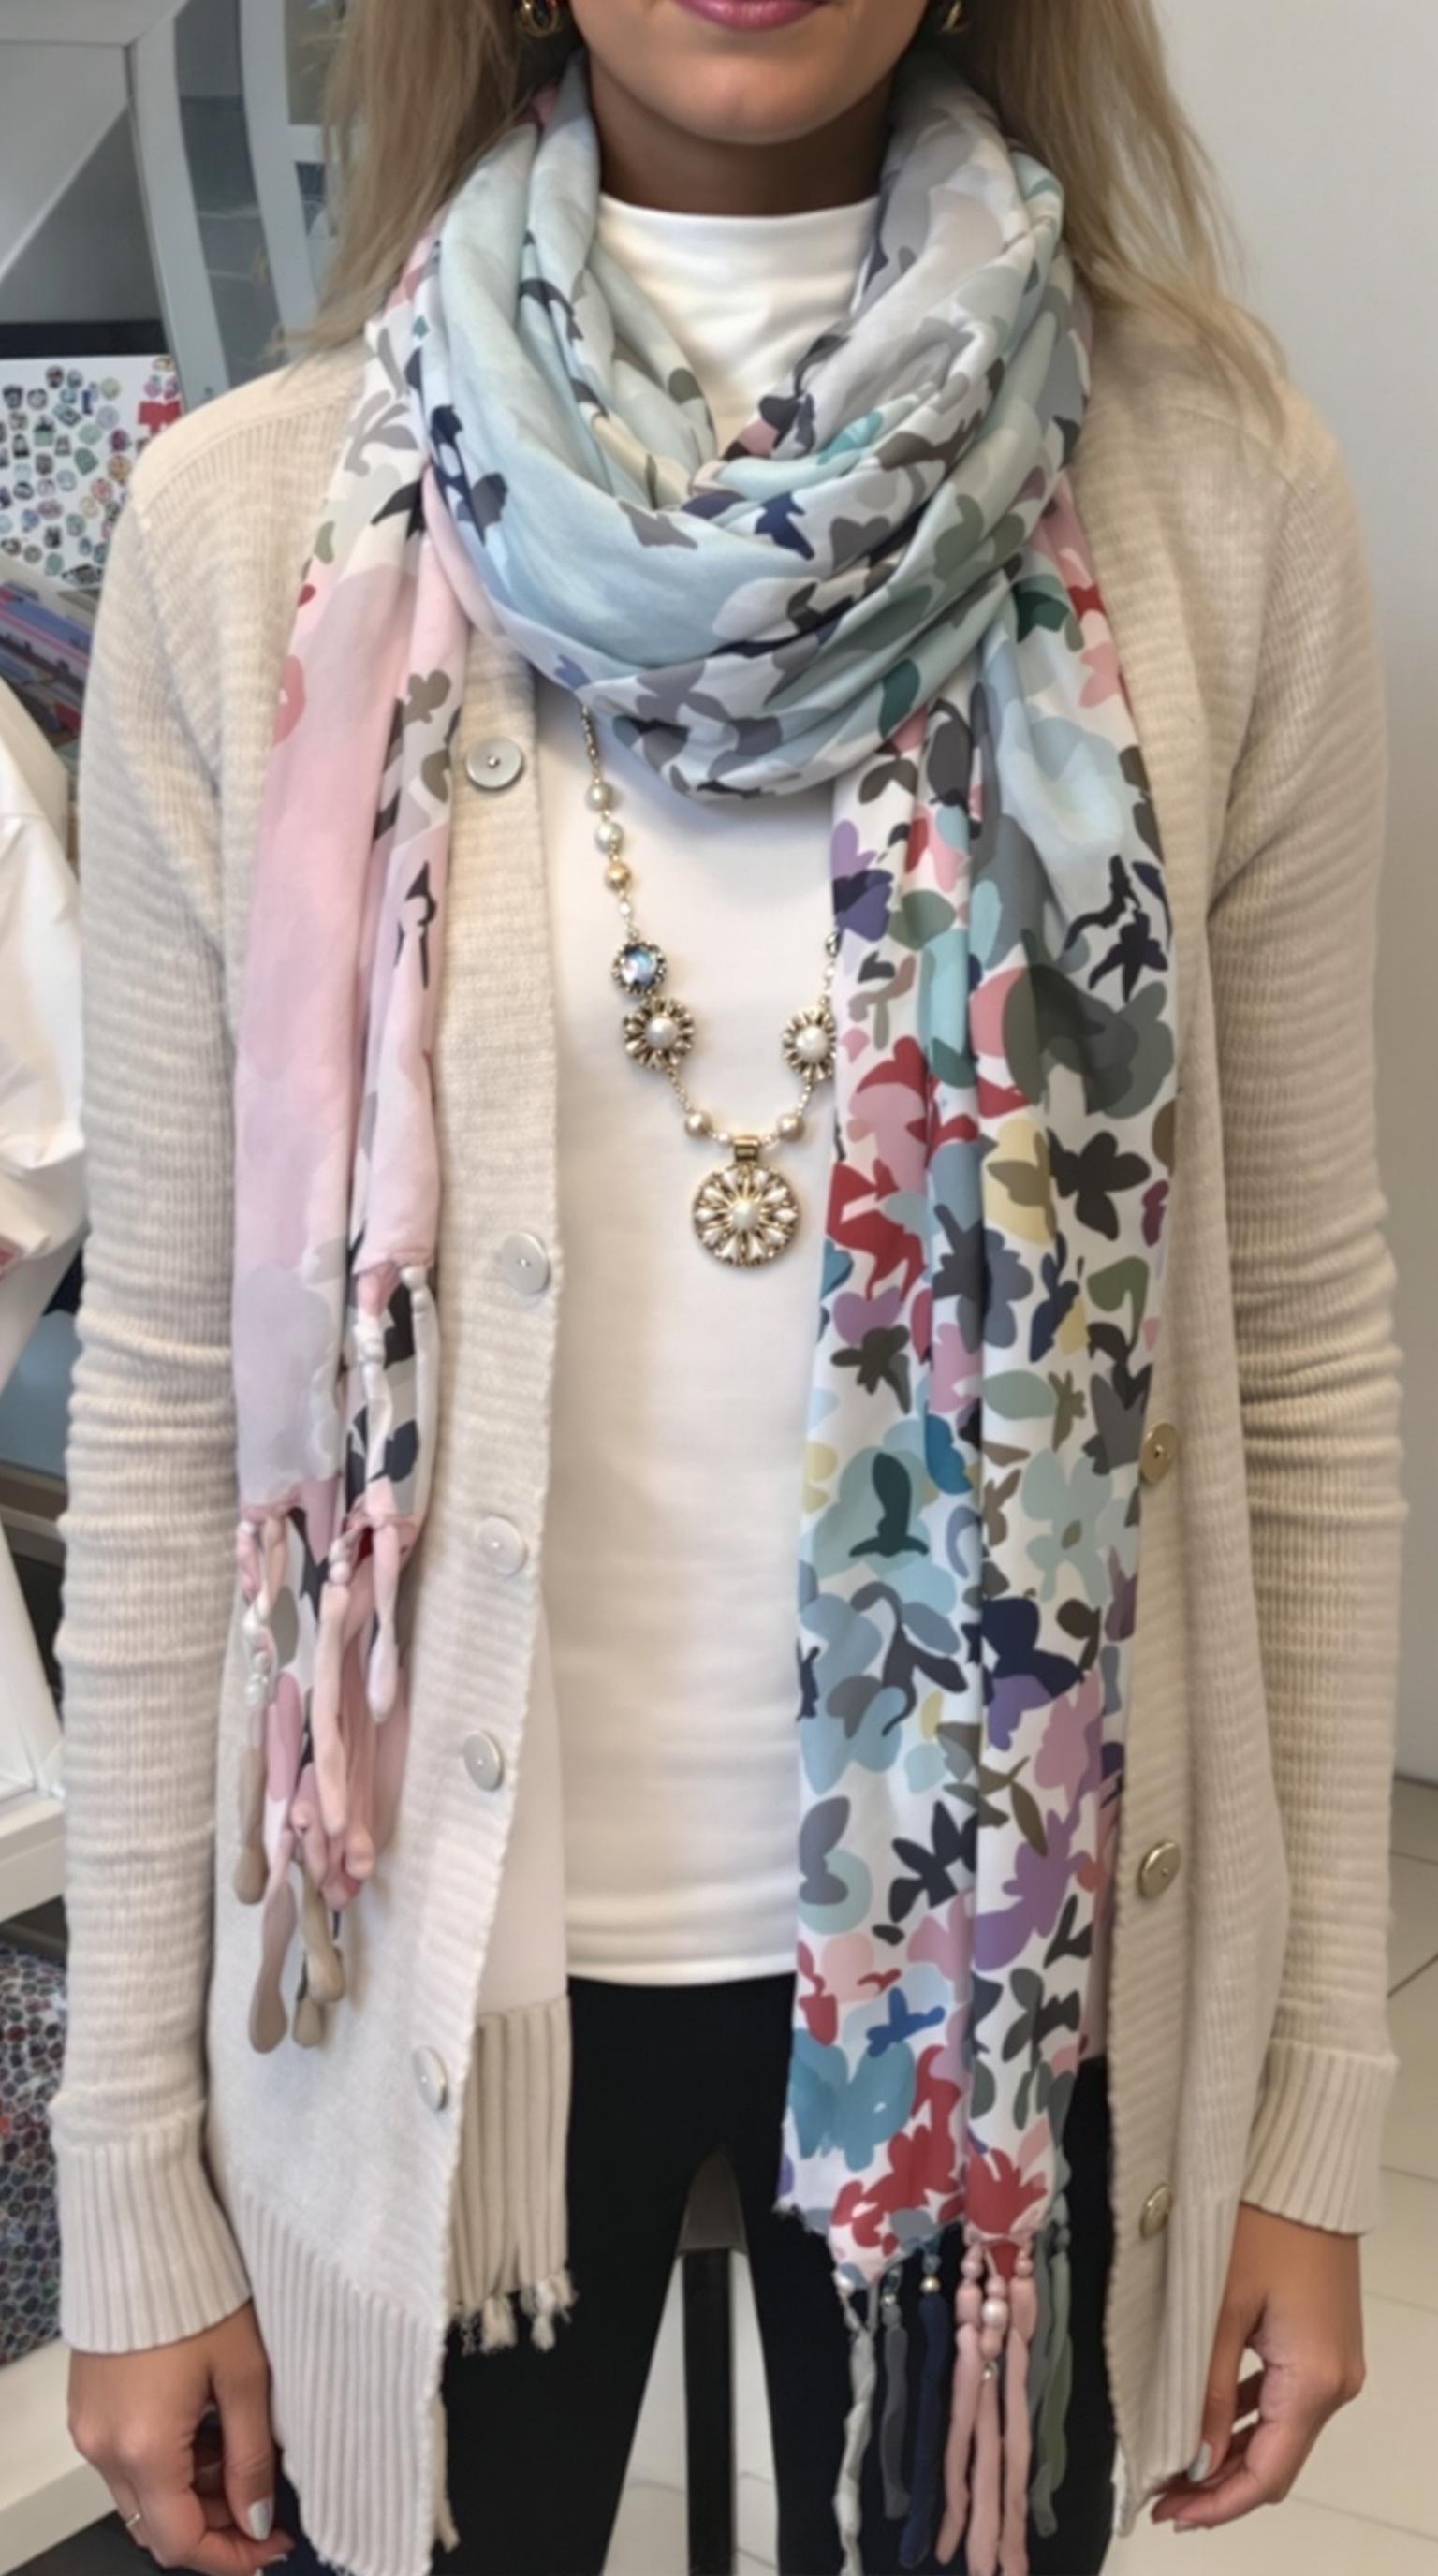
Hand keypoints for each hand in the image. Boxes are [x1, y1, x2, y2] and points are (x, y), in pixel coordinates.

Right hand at [68, 2304, 293, 2571]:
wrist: (141, 2232)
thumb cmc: (198, 2292)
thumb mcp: (246, 2375)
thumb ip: (251, 2457)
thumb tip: (256, 2519)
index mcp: (142, 2448)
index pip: (180, 2542)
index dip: (231, 2555)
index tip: (271, 2543)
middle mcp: (103, 2448)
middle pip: (157, 2524)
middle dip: (213, 2522)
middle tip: (262, 2497)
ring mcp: (89, 2427)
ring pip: (142, 2493)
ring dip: (190, 2489)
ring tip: (237, 2443)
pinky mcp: (86, 2404)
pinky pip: (126, 2457)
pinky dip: (166, 2459)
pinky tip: (203, 2420)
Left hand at [1150, 2201, 1365, 2533]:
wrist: (1304, 2165)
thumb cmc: (1258, 2225)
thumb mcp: (1218, 2308)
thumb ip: (1205, 2389)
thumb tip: (1190, 2460)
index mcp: (1315, 2381)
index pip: (1266, 2474)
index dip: (1218, 2503)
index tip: (1167, 2513)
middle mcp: (1335, 2382)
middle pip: (1275, 2460)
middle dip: (1219, 2482)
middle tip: (1160, 2493)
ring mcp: (1334, 2362)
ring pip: (1277, 2430)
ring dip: (1228, 2451)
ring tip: (1171, 2462)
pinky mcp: (1323, 2342)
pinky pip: (1284, 2397)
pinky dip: (1245, 2416)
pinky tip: (1202, 2417)